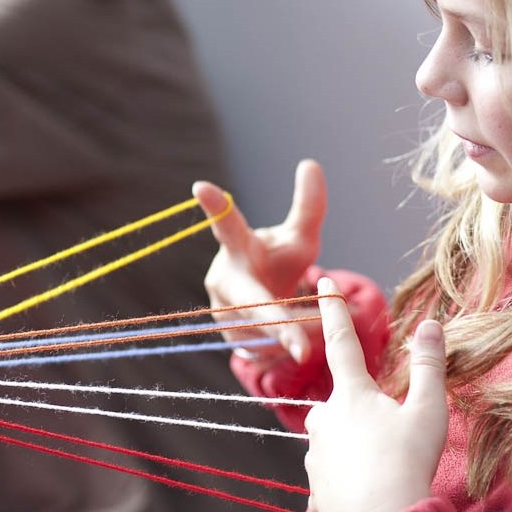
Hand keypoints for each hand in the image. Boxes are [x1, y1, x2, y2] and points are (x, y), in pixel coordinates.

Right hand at [192, 159, 326, 363]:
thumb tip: (311, 163)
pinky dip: (290, 344)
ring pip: (273, 332)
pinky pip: (270, 348)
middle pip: (256, 306)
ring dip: (299, 333)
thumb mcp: (299, 238)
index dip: (214, 206)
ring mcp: (222, 313)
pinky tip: (293, 339)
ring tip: (312, 327)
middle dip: (279, 327)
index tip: (200, 186)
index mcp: (238, 247)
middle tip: (301, 349)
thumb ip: (308, 207)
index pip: (226, 224)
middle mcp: (223, 280)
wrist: (261, 307)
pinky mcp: (229, 340)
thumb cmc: (279, 264)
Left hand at [304, 276, 447, 511]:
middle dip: (364, 410)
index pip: (341, 341)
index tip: (322, 282)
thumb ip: (428, 366)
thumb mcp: (428, 412)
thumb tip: (430, 324)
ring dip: (357, 442)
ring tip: (386, 466)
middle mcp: (324, 417)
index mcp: (351, 395)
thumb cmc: (409, 465)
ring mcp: (315, 449)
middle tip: (393, 437)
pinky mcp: (314, 479)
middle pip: (342, 399)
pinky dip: (351, 471)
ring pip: (336, 434)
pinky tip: (371, 487)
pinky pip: (333, 466)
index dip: (333, 309)